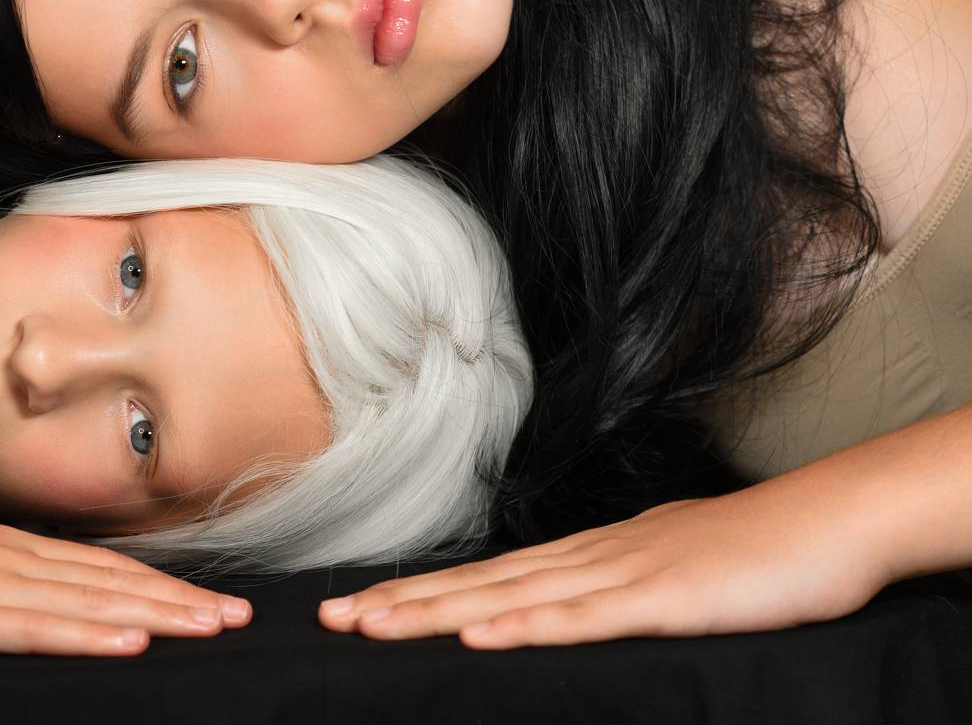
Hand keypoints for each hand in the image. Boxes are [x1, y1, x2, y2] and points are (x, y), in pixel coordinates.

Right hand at [0, 523, 249, 656]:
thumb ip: (3, 585)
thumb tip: (54, 606)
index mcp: (11, 547)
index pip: (105, 568)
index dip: (164, 585)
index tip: (212, 602)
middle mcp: (10, 557)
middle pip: (112, 582)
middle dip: (180, 601)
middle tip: (239, 618)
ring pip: (89, 602)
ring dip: (155, 616)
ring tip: (208, 628)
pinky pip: (36, 628)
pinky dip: (89, 634)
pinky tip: (128, 642)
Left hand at [318, 486, 889, 647]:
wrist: (825, 523)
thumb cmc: (750, 551)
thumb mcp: (664, 568)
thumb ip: (612, 585)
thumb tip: (565, 599)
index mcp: (588, 554)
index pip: (487, 578)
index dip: (421, 593)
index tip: (360, 607)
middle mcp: (589, 558)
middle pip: (481, 584)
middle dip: (404, 604)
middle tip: (333, 621)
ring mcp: (623, 575)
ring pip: (513, 597)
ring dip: (440, 614)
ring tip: (374, 626)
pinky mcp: (664, 601)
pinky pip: (586, 617)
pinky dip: (528, 627)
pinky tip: (480, 636)